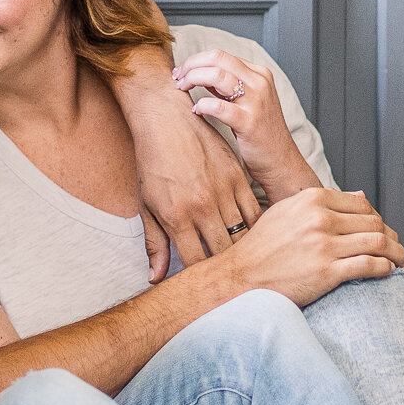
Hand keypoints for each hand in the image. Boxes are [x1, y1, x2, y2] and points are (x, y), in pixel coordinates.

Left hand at [118, 61, 260, 276]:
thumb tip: (156, 279)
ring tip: (248, 261)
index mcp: (176, 217)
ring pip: (243, 233)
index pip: (196, 264)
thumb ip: (155, 244)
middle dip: (228, 269)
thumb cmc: (152, 162)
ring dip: (245, 250)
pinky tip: (257, 236)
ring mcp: (222, 190)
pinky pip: (255, 210)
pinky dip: (257, 226)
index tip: (207, 285)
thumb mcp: (146, 205)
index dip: (203, 279)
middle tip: (233, 279)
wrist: (165, 119)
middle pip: (224, 253)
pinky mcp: (237, 176)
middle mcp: (202, 206)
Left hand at [173, 49, 319, 203]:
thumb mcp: (247, 100)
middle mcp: (259, 83)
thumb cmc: (260, 131)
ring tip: (181, 90)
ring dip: (192, 79)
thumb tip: (198, 72)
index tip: (182, 71)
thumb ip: (227, 85)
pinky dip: (202, 105)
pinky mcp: (249, 122)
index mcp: (259, 74)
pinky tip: (196, 111)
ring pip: (216, 76)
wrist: (279, 160)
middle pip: (217, 59)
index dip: (196, 60)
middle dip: (191, 65)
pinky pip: (218, 106)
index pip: (221, 55)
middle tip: (177, 78)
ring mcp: (256, 102)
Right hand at [226, 186, 403, 305]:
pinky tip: (388, 272)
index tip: (382, 231)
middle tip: (397, 248)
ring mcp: (324, 245)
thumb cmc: (262, 247)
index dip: (377, 219)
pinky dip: (385, 268)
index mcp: (312, 199)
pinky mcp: (327, 272)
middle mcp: (320, 219)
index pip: (361, 205)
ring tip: (400, 261)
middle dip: (391, 236)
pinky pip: (369, 266)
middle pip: (373, 223)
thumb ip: (321, 202)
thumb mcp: (287, 212)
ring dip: (396, 252)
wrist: (240, 277)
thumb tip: (359, 196)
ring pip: (377, 243)